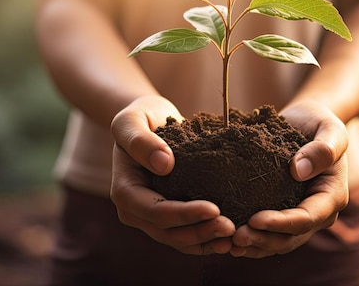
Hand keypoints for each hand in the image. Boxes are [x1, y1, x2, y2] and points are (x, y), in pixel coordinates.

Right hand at [110, 95, 235, 254]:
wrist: (152, 121)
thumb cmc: (142, 117)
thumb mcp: (132, 120)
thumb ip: (141, 140)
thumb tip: (164, 164)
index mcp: (124, 191)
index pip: (155, 211)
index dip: (184, 215)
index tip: (214, 209)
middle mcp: (135, 211)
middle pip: (168, 232)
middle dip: (200, 232)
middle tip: (231, 227)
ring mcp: (151, 218)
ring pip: (179, 240)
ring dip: (206, 241)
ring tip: (234, 236)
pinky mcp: (169, 218)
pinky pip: (187, 236)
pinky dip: (207, 241)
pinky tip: (229, 240)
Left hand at [230, 100, 348, 257]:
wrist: (306, 122)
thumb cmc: (320, 123)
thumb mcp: (330, 128)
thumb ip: (323, 149)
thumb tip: (299, 170)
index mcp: (332, 195)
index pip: (307, 218)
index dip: (281, 223)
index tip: (255, 219)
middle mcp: (317, 212)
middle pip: (290, 238)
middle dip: (263, 240)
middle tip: (235, 236)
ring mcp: (299, 214)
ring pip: (277, 242)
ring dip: (254, 245)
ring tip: (228, 241)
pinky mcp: (282, 211)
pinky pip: (267, 233)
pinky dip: (250, 240)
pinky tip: (228, 239)